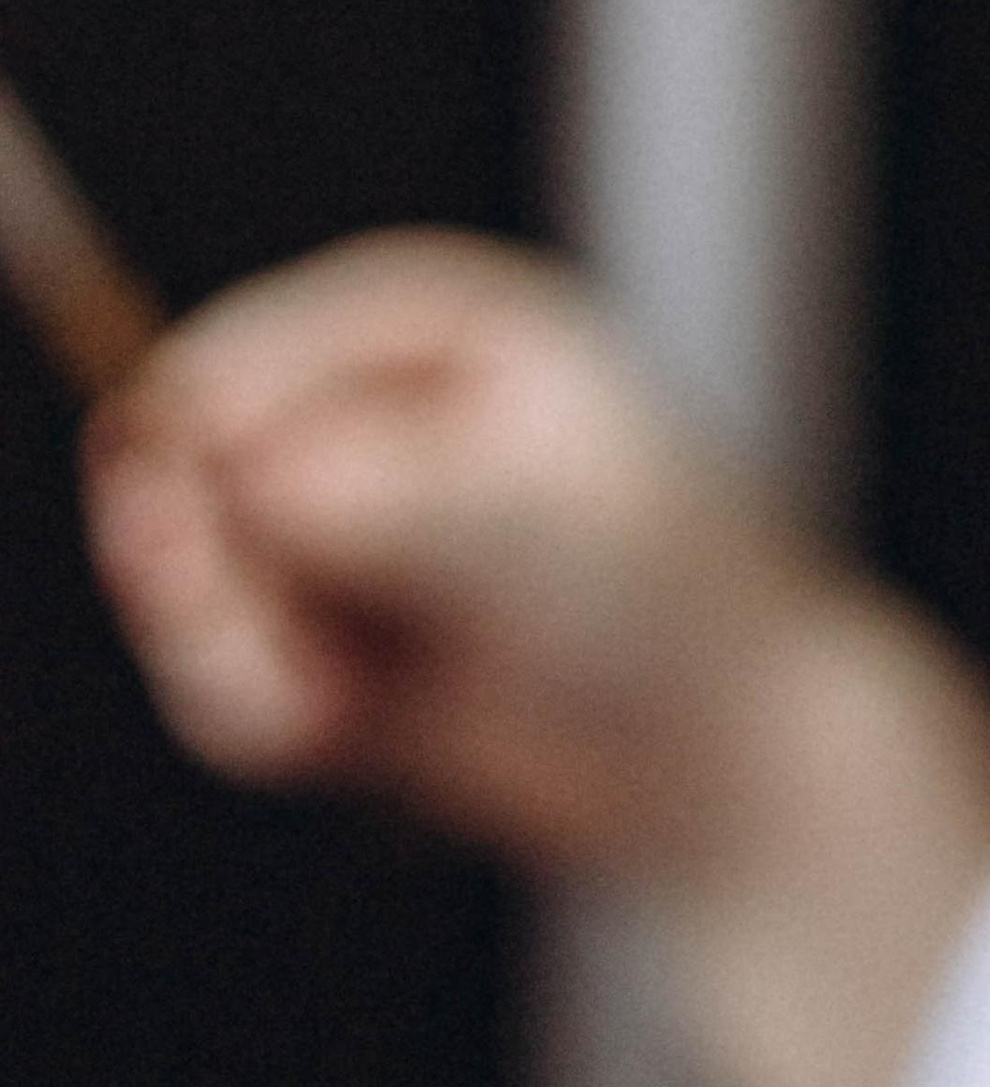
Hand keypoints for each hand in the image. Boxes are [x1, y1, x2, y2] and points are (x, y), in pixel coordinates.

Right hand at [84, 228, 825, 874]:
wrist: (727, 756)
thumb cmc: (667, 601)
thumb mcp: (530, 524)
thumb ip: (381, 493)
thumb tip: (238, 473)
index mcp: (452, 330)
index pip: (274, 341)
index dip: (203, 412)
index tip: (166, 488)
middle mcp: (386, 417)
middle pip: (204, 461)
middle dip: (201, 559)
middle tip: (242, 637)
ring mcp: (353, 533)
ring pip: (202, 580)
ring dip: (232, 652)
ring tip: (327, 709)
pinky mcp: (336, 642)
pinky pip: (230, 673)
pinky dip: (259, 711)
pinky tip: (341, 738)